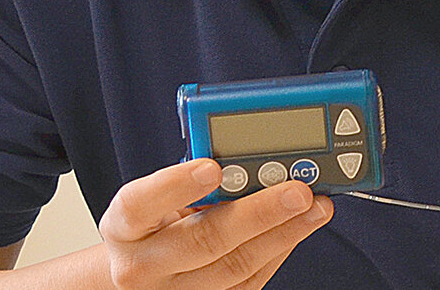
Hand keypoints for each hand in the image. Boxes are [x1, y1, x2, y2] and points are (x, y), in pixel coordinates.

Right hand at [97, 158, 332, 288]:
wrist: (139, 273)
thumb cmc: (152, 227)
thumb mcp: (156, 200)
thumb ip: (194, 183)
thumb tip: (254, 162)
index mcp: (123, 227)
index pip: (141, 205)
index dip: (175, 185)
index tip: (212, 167)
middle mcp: (142, 266)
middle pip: (203, 240)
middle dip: (259, 213)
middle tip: (297, 191)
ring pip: (235, 267)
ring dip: (284, 234)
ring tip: (315, 208)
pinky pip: (248, 283)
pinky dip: (278, 251)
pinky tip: (297, 229)